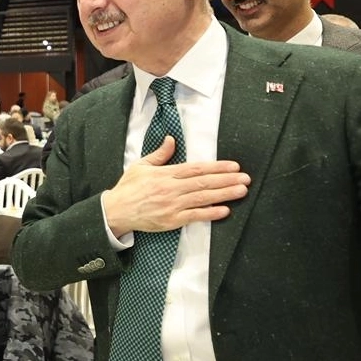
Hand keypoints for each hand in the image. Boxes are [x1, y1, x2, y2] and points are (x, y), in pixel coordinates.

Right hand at [102, 137, 249, 238]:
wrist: (115, 211)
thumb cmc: (128, 188)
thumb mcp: (141, 166)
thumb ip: (160, 155)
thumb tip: (171, 140)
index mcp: (165, 174)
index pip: (196, 169)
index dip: (216, 167)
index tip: (233, 166)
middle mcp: (171, 189)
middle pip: (204, 183)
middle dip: (227, 180)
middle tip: (245, 178)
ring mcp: (172, 205)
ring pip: (203, 198)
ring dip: (224, 194)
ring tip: (241, 191)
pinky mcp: (171, 220)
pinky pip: (194, 216)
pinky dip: (210, 213)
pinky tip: (225, 210)